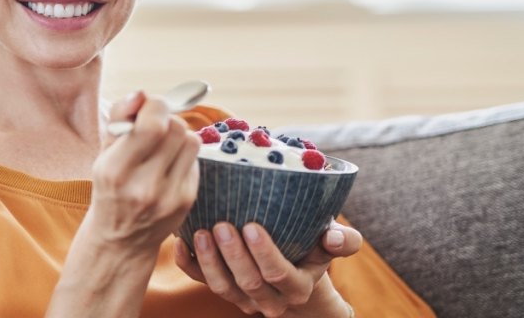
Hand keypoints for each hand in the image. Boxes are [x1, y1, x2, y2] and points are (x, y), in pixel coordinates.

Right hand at [82, 91, 201, 256]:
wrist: (121, 239)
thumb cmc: (110, 186)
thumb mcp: (104, 152)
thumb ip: (120, 117)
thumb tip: (142, 92)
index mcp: (116, 171)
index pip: (152, 125)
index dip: (154, 106)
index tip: (146, 107)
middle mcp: (144, 187)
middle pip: (175, 128)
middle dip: (166, 117)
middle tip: (154, 124)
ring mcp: (169, 196)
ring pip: (191, 140)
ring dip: (178, 134)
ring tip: (162, 144)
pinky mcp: (187, 200)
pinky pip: (195, 159)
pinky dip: (183, 154)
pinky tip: (168, 164)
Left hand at [174, 219, 360, 316]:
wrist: (294, 272)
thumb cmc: (312, 248)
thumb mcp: (330, 245)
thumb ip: (344, 241)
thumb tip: (334, 236)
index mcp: (297, 287)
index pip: (279, 275)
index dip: (265, 254)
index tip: (252, 226)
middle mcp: (269, 299)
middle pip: (248, 283)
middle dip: (232, 255)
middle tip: (222, 224)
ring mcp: (242, 297)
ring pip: (221, 287)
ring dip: (208, 260)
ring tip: (200, 232)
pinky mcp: (221, 288)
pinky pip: (198, 280)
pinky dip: (187, 263)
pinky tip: (179, 240)